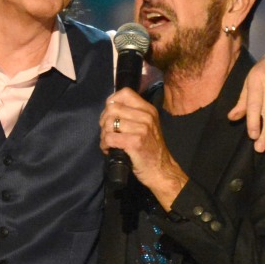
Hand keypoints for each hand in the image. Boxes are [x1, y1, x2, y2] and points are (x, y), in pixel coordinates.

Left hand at [100, 90, 186, 208]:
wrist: (161, 170)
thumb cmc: (150, 150)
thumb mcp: (147, 126)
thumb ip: (132, 115)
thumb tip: (109, 109)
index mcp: (148, 110)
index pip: (125, 93)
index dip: (111, 102)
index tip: (109, 115)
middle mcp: (146, 116)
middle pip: (112, 109)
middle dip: (104, 122)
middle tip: (107, 133)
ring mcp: (142, 129)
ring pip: (109, 123)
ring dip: (103, 135)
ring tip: (108, 143)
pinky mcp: (135, 142)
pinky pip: (109, 137)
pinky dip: (105, 145)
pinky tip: (109, 150)